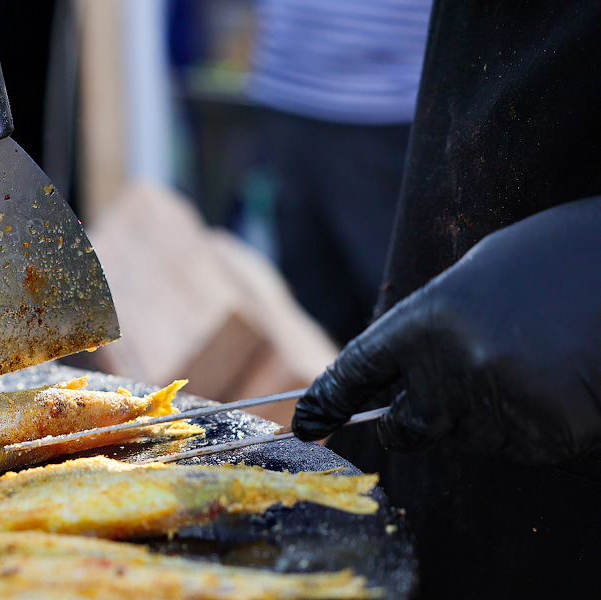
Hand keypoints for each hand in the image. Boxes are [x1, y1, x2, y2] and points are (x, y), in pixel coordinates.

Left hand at [293, 196, 600, 462]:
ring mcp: (497, 401)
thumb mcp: (475, 275)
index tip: (308, 423)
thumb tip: (400, 368)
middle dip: (416, 421)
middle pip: (408, 427)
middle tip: (453, 390)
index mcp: (425, 319)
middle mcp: (449, 366)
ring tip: (536, 359)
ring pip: (472, 437)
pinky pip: (522, 446)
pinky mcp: (545, 429)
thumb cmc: (554, 258)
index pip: (357, 371)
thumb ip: (430, 325)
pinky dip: (535, 425)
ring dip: (491, 414)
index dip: (329, 401)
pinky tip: (562, 380)